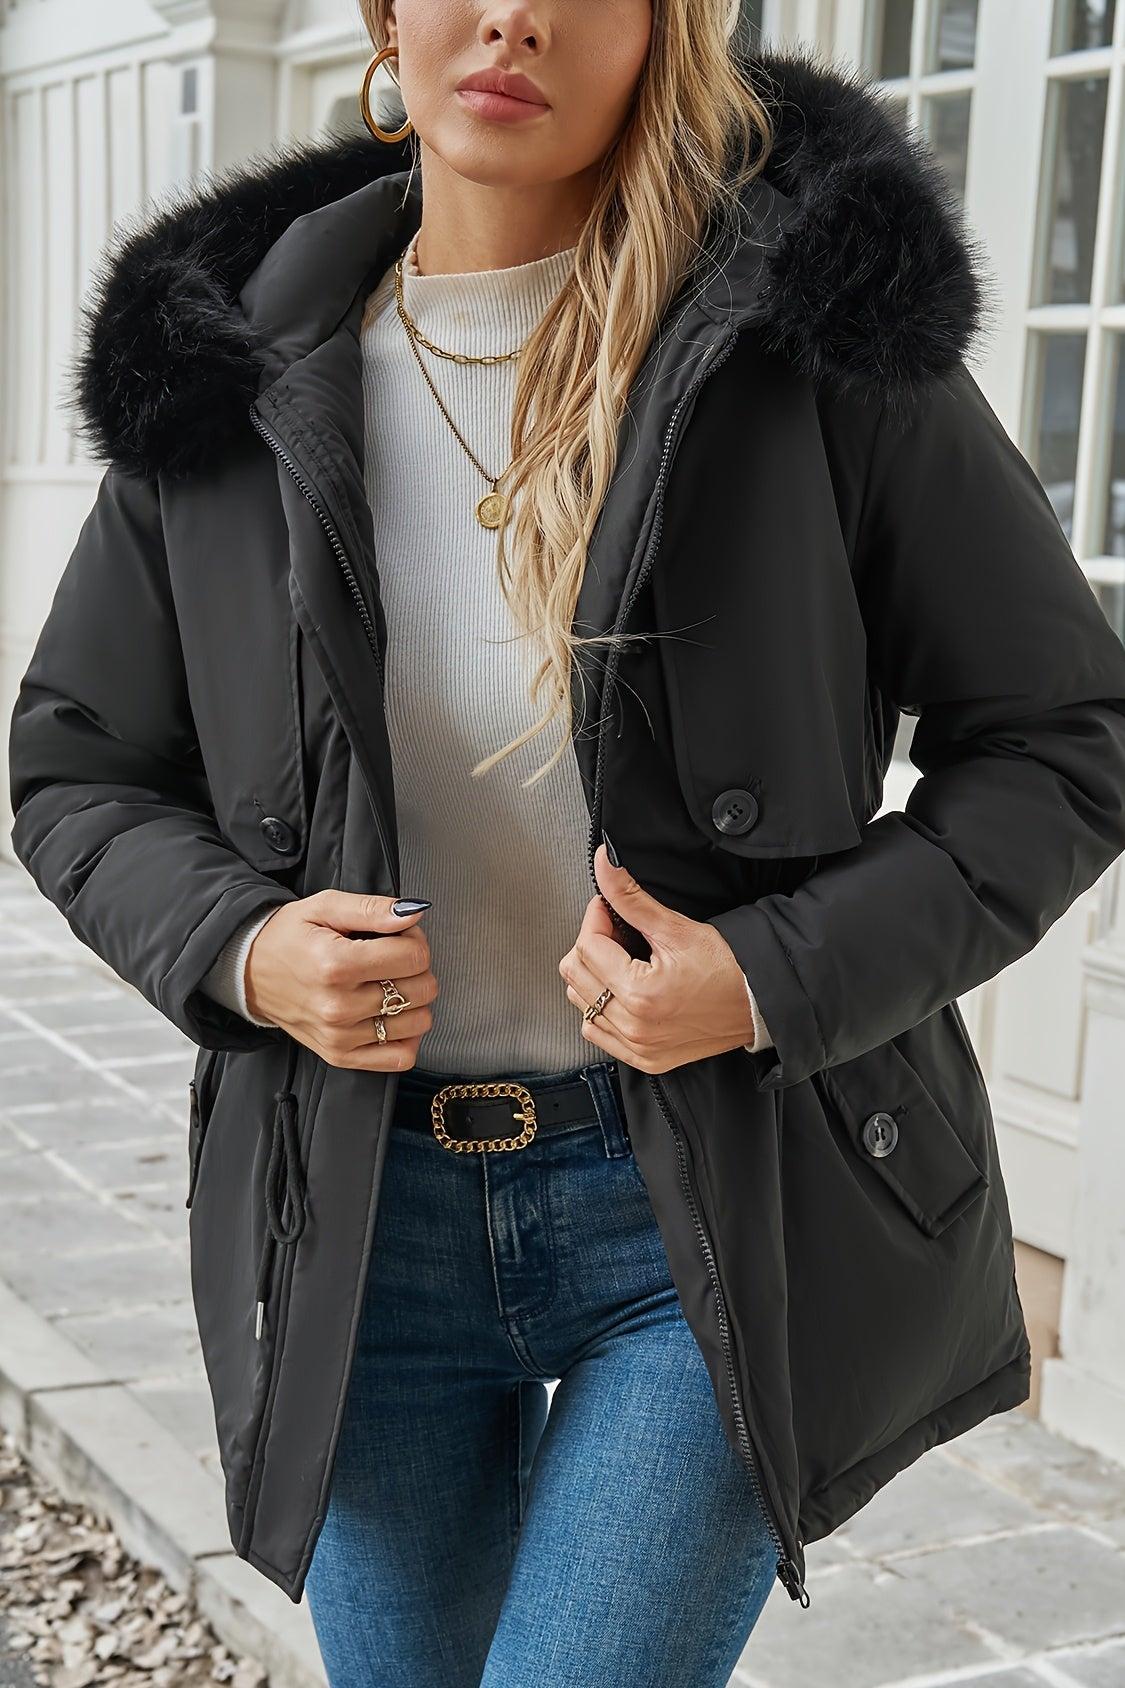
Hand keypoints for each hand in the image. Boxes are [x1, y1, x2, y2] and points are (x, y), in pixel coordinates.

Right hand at [245, 889, 436, 1068]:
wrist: (249, 972)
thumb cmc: (288, 937)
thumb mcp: (324, 907)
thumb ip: (371, 908)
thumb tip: (413, 913)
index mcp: (336, 965)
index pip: (415, 956)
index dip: (414, 939)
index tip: (398, 935)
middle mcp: (338, 1006)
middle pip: (421, 989)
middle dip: (417, 967)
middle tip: (393, 957)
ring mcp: (340, 1036)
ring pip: (419, 1022)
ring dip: (414, 1000)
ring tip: (390, 984)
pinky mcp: (340, 1056)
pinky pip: (400, 1057)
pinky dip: (407, 1035)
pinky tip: (392, 1015)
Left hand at [557, 844, 755, 1072]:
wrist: (759, 1003)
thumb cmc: (728, 968)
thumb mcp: (677, 928)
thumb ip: (631, 898)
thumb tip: (604, 864)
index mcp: (641, 994)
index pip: (586, 946)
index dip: (595, 918)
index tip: (611, 909)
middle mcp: (634, 1027)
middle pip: (575, 974)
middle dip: (591, 944)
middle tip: (618, 932)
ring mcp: (637, 1046)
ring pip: (580, 1002)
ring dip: (593, 976)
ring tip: (623, 961)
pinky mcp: (643, 1058)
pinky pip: (596, 1031)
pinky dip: (601, 1008)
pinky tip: (623, 990)